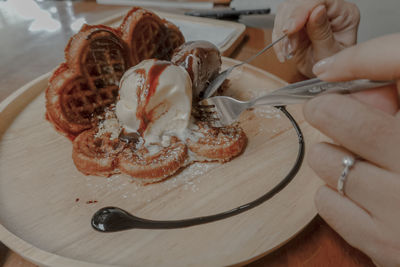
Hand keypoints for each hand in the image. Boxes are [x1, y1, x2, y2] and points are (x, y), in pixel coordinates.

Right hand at [272, 0, 359, 76]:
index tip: (290, 28)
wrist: (323, 79)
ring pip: (287, 10)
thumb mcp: (330, 54)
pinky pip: (281, 23)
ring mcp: (310, 15)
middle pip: (300, 2)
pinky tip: (284, 50)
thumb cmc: (333, 70)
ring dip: (282, 31)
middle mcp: (328, 10)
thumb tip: (316, 11)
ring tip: (288, 50)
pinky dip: (278, 38)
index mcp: (344, 13)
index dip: (302, 11)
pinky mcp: (297, 23)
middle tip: (288, 44)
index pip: (320, 0)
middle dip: (289, 22)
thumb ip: (322, 33)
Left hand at [304, 34, 399, 265]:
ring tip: (354, 160)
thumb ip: (393, 96)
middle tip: (323, 110)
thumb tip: (341, 78)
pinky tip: (356, 193)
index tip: (329, 72)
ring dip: (330, 154)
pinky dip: (332, 191)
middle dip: (325, 109)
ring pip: (326, 159)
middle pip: (342, 116)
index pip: (398, 64)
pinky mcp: (383, 243)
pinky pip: (326, 201)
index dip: (358, 62)